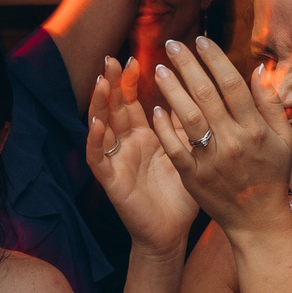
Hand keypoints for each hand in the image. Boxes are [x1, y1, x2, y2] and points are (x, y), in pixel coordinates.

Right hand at [87, 59, 200, 255]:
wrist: (171, 233)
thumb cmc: (181, 195)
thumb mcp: (188, 153)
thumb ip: (186, 125)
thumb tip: (196, 90)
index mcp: (145, 137)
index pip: (132, 103)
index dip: (129, 82)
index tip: (133, 59)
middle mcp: (126, 145)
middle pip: (114, 109)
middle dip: (111, 84)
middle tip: (111, 60)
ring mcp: (116, 161)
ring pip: (101, 128)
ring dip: (99, 106)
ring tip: (101, 83)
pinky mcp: (111, 181)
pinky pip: (99, 159)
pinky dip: (95, 141)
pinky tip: (97, 124)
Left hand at [147, 37, 291, 235]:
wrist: (257, 220)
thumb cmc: (270, 175)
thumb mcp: (282, 139)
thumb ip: (270, 103)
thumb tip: (257, 69)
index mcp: (256, 130)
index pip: (232, 85)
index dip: (215, 59)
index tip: (201, 40)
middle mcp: (234, 142)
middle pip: (207, 95)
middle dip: (187, 66)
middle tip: (171, 44)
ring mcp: (212, 160)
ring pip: (188, 117)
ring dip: (172, 90)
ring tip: (158, 69)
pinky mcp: (194, 177)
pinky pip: (175, 147)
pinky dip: (164, 128)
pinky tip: (155, 109)